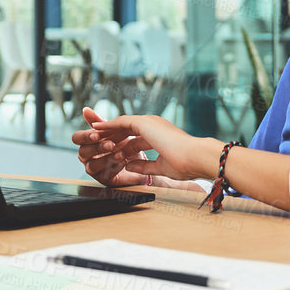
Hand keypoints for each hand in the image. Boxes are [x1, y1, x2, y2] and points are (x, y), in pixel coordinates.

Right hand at [72, 108, 153, 185]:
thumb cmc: (124, 144)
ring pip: (91, 165)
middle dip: (97, 147)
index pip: (77, 138)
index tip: (96, 134)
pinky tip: (123, 162)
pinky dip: (113, 167)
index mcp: (88, 142)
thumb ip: (99, 122)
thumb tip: (85, 109)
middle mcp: (88, 156)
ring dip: (106, 158)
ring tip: (120, 153)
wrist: (142, 160)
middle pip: (82, 152)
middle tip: (111, 144)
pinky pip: (104, 174)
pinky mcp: (104, 179)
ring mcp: (95, 168)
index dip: (85, 136)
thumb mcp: (114, 130)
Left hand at [82, 109, 220, 182]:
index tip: (112, 152)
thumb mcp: (161, 166)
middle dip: (112, 135)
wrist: (196, 158)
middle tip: (97, 142)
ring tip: (92, 136)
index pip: (136, 138)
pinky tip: (97, 130)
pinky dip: (108, 126)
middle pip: (127, 129)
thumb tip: (130, 166)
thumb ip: (145, 166)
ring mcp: (149, 122)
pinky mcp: (144, 123)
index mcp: (160, 135)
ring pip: (122, 124)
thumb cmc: (186, 164)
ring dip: (108, 130)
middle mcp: (154, 125)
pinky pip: (120, 123)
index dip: (123, 145)